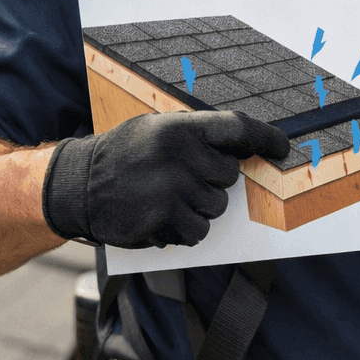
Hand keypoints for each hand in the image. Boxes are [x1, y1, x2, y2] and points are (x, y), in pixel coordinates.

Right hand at [42, 111, 290, 248]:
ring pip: (217, 207)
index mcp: (179, 128)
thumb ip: (200, 137)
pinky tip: (161, 217)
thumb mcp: (158, 130)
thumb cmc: (126, 155)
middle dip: (213, 181)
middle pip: (229, 176)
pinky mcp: (160, 220)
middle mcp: (177, 155)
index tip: (283, 148)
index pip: (237, 127)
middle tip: (182, 178)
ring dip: (199, 208)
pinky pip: (199, 232)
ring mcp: (169, 189)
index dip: (265, 137)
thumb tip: (249, 151)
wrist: (76, 185)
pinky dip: (186, 230)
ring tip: (166, 197)